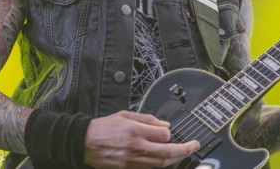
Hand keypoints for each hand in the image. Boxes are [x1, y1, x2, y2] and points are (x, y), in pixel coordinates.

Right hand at [83, 110, 199, 168]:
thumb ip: (147, 119)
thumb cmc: (103, 127)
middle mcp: (136, 146)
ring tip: (185, 154)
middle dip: (185, 150)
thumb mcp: (125, 115)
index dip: (169, 133)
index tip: (169, 132)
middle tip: (195, 146)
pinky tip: (166, 161)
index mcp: (135, 130)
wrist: (84, 142)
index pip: (163, 135)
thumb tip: (165, 125)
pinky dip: (160, 165)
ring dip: (175, 159)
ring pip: (160, 163)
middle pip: (167, 152)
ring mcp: (132, 160)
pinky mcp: (128, 168)